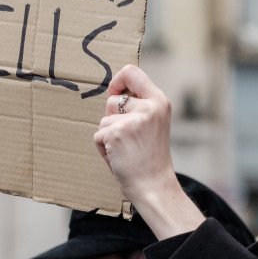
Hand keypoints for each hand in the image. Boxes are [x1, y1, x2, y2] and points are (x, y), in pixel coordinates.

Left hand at [94, 64, 175, 201]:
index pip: (132, 72)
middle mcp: (148, 107)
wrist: (154, 186)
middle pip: (112, 100)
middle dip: (112, 119)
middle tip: (129, 139)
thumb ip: (138, 106)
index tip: (115, 92)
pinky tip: (119, 158)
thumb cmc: (150, 158)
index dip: (117, 81)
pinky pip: (98, 136)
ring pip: (103, 120)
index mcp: (159, 101)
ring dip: (108, 136)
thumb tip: (113, 93)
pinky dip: (104, 149)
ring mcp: (132, 120)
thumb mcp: (152, 123)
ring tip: (125, 150)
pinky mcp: (116, 133)